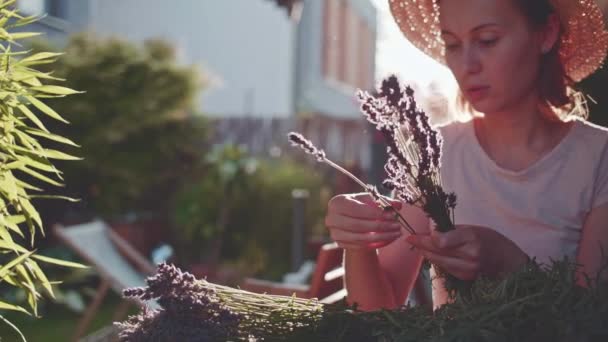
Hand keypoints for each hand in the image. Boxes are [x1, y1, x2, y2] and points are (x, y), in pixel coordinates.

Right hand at [325, 193, 403, 249]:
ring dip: (381, 237)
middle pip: (358, 225)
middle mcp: (331, 218)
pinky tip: (389, 239)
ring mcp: (334, 233)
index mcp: (336, 203)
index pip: (358, 209)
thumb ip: (384, 201)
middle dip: (380, 226)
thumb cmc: (361, 206)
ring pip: (360, 238)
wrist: (350, 220)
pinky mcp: (339, 243)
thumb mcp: (370, 200)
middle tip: (397, 226)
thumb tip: (398, 204)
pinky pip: (360, 245)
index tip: (393, 215)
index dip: (376, 213)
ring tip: (396, 233)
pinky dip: (375, 244)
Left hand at [405, 224, 528, 279]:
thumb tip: (431, 231)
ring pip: (439, 261)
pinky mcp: (466, 276)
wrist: (506, 259)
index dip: (427, 238)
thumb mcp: (472, 228)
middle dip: (420, 245)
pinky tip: (430, 254)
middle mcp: (469, 254)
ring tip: (416, 246)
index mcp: (471, 237)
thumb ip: (452, 231)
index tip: (416, 233)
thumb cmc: (488, 238)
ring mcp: (468, 268)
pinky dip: (437, 260)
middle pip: (437, 251)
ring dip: (425, 253)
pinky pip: (445, 268)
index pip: (442, 240)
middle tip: (409, 239)